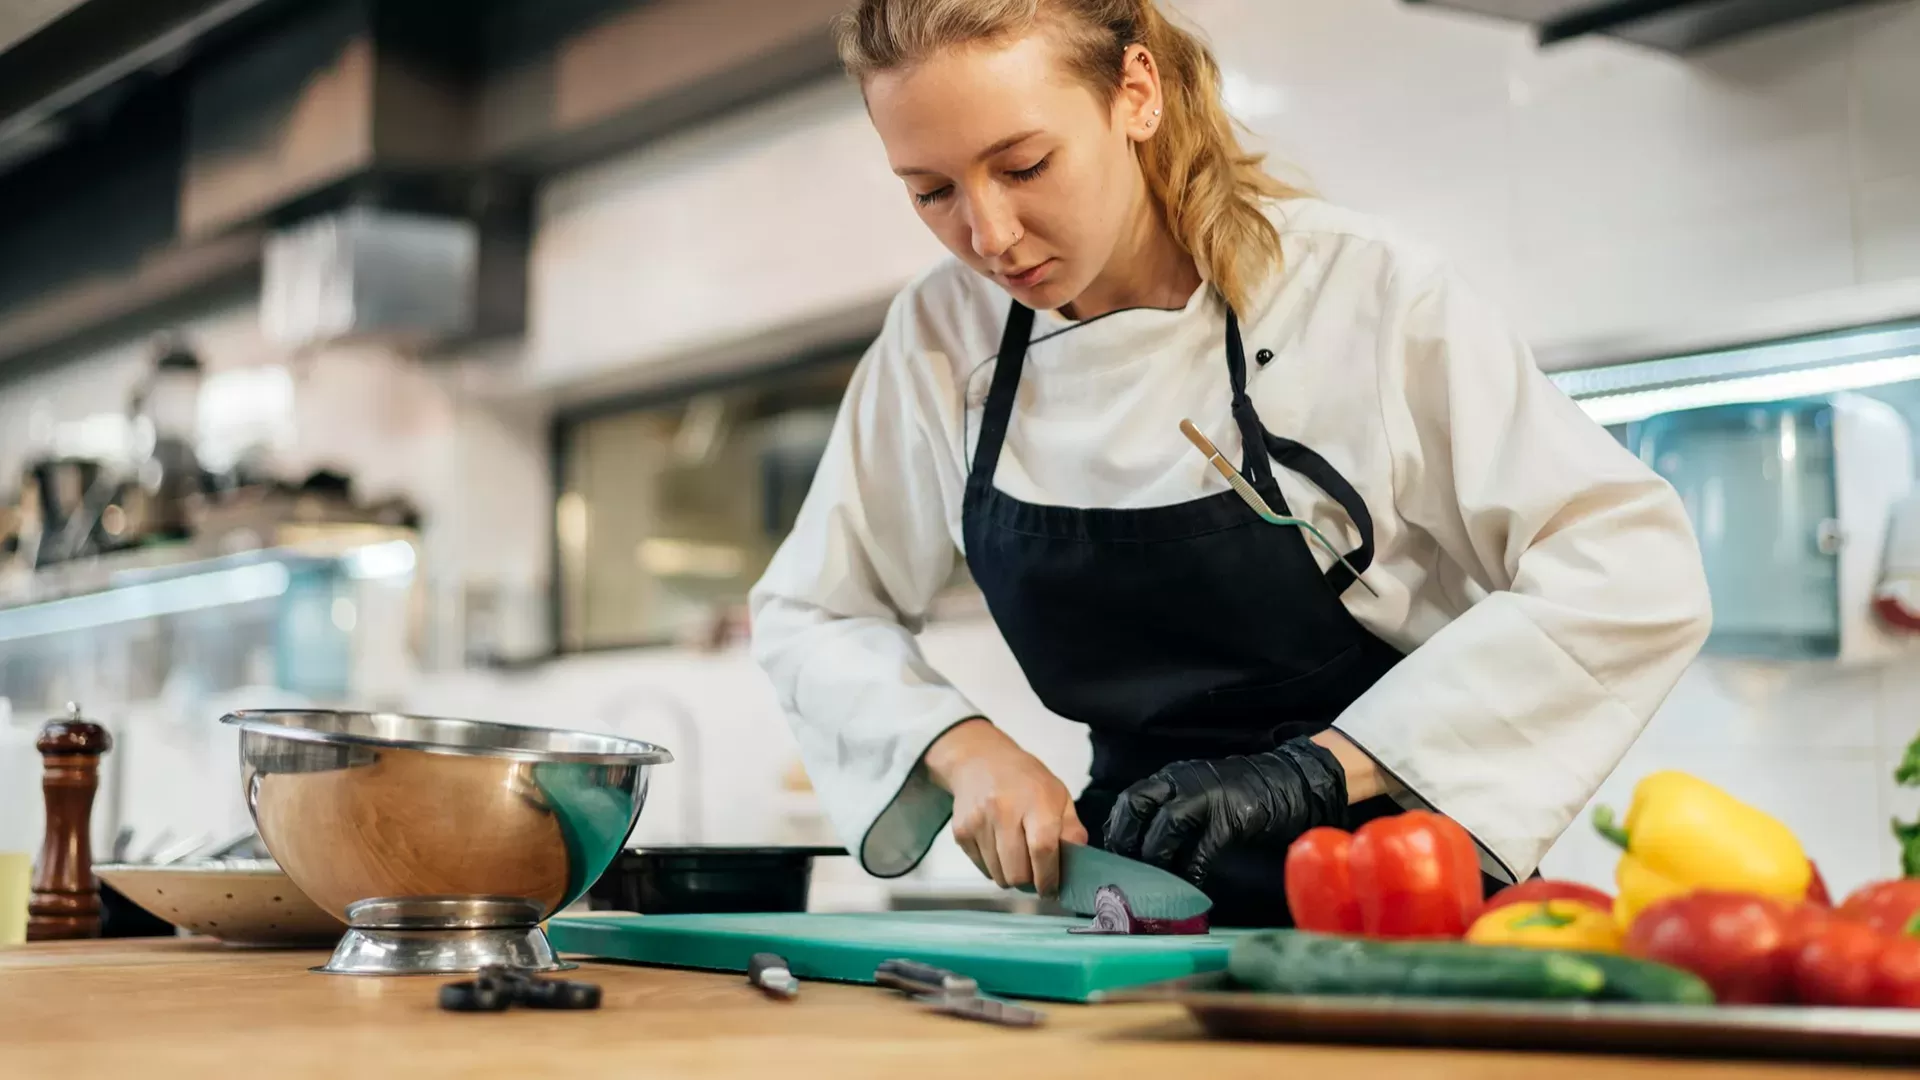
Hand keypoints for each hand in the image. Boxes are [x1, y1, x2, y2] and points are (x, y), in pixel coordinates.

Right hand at [924, 719, 1086, 895]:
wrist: (979, 760)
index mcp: (1035, 801)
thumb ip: (1071, 830)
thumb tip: (1078, 864)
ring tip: (1017, 858)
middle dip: (1030, 882)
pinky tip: (999, 848)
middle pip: (1017, 872)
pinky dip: (994, 867)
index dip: (1049, 877)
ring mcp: (978, 822)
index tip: (1052, 889)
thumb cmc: (1026, 780)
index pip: (1043, 849)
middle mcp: (1003, 811)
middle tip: (1035, 875)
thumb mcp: (1058, 795)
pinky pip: (982, 869)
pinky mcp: (960, 832)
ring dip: (1012, 876)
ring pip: (998, 875)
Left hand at [1104, 736, 1346, 885]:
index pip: (1129, 800)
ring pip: (1166, 826)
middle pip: (1137, 806)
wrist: (1290, 783)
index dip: (1117, 831)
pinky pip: (1202, 849)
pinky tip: (1189, 888)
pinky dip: (1191, 871)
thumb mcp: (1197, 796)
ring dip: (1156, 859)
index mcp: (1171, 778)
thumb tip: (1142, 852)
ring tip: (1155, 885)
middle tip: (1127, 873)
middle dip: (1126, 842)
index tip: (1112, 860)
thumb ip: (1170, 815)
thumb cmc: (1240, 797)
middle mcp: (1182, 782)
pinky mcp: (1232, 817)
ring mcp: (1207, 796)